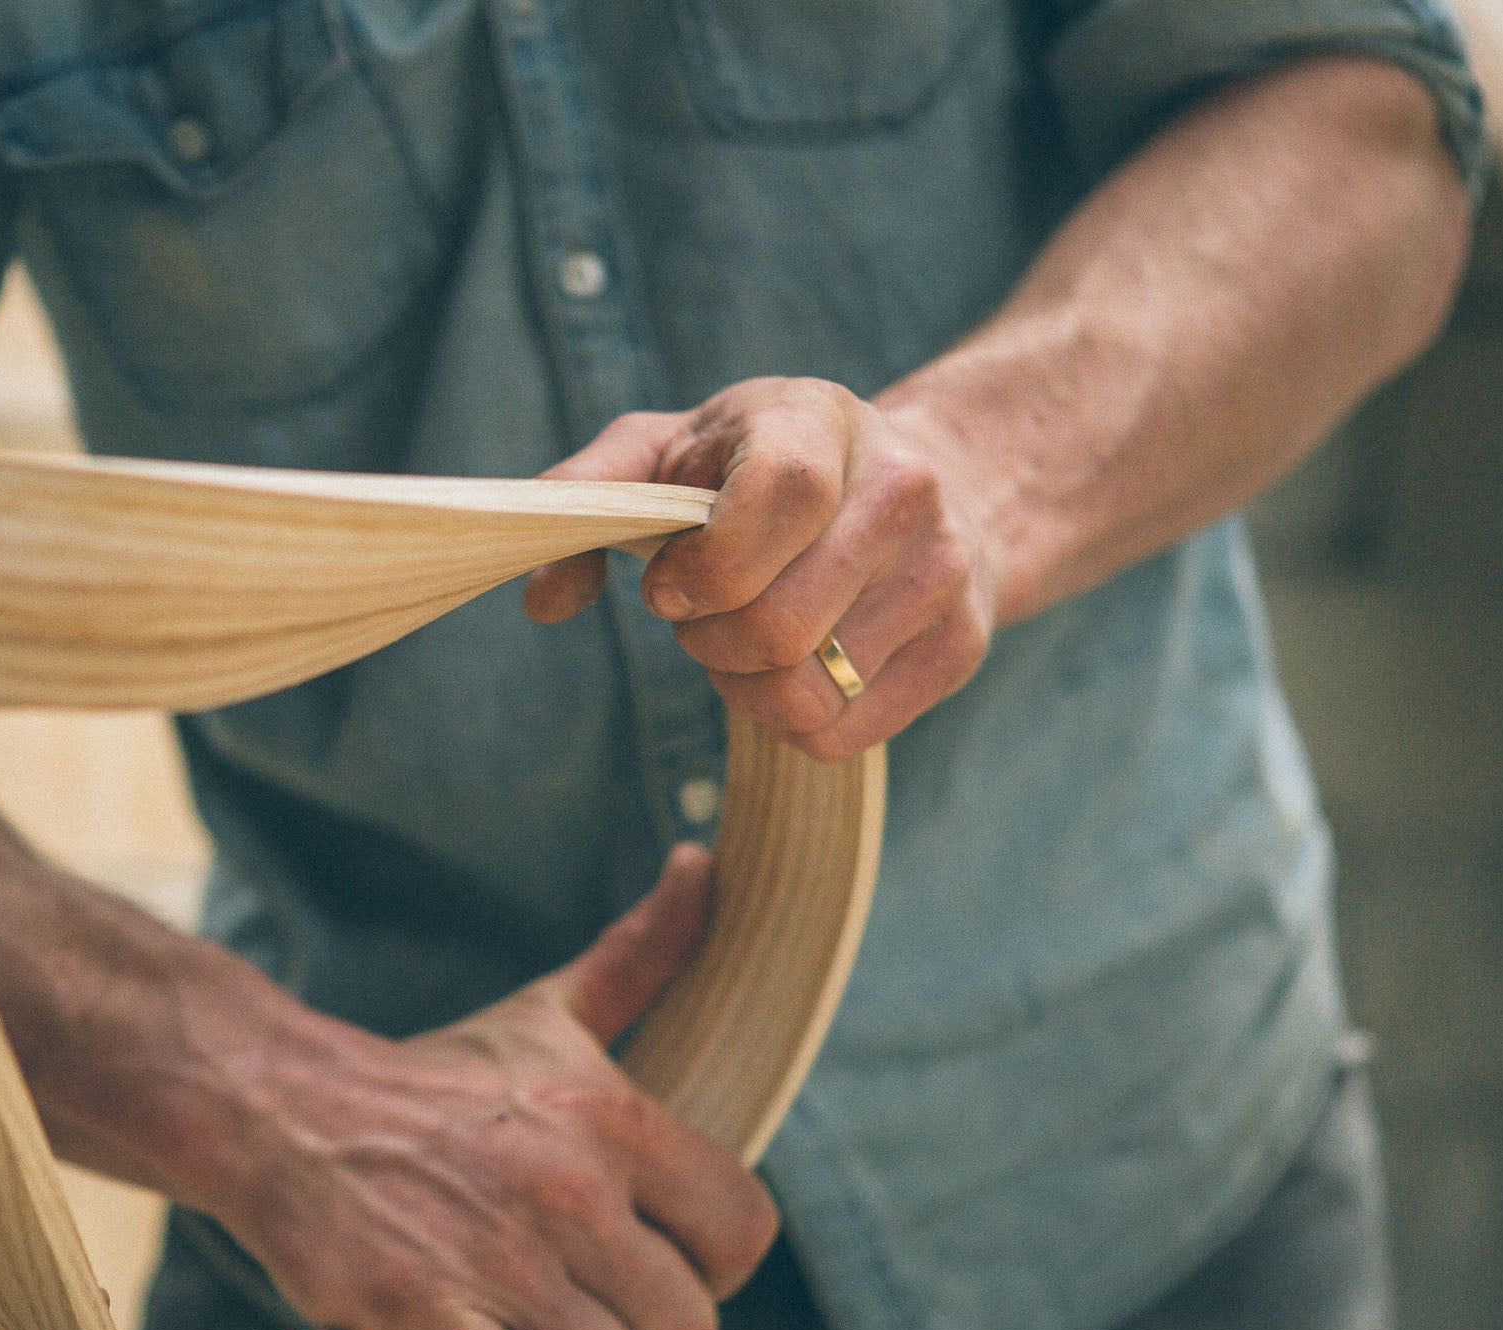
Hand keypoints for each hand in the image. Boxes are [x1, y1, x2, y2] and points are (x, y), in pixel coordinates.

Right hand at [193, 845, 778, 1329]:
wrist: (284, 1110)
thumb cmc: (436, 1076)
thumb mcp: (551, 1012)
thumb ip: (643, 952)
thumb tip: (708, 861)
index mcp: (615, 1120)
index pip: (745, 1229)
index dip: (716, 1262)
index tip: (668, 1260)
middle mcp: (573, 1191)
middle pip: (687, 1326)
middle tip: (593, 1312)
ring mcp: (501, 1261)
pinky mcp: (427, 1320)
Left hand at [526, 377, 998, 760]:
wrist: (937, 480)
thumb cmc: (765, 467)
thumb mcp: (672, 446)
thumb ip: (587, 496)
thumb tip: (541, 598)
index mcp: (820, 421)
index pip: (781, 498)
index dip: (706, 566)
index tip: (668, 586)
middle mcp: (903, 489)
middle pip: (780, 624)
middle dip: (710, 643)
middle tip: (702, 620)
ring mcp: (943, 572)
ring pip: (810, 691)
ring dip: (746, 689)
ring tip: (745, 644)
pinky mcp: (961, 647)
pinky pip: (845, 734)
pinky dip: (792, 724)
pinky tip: (791, 674)